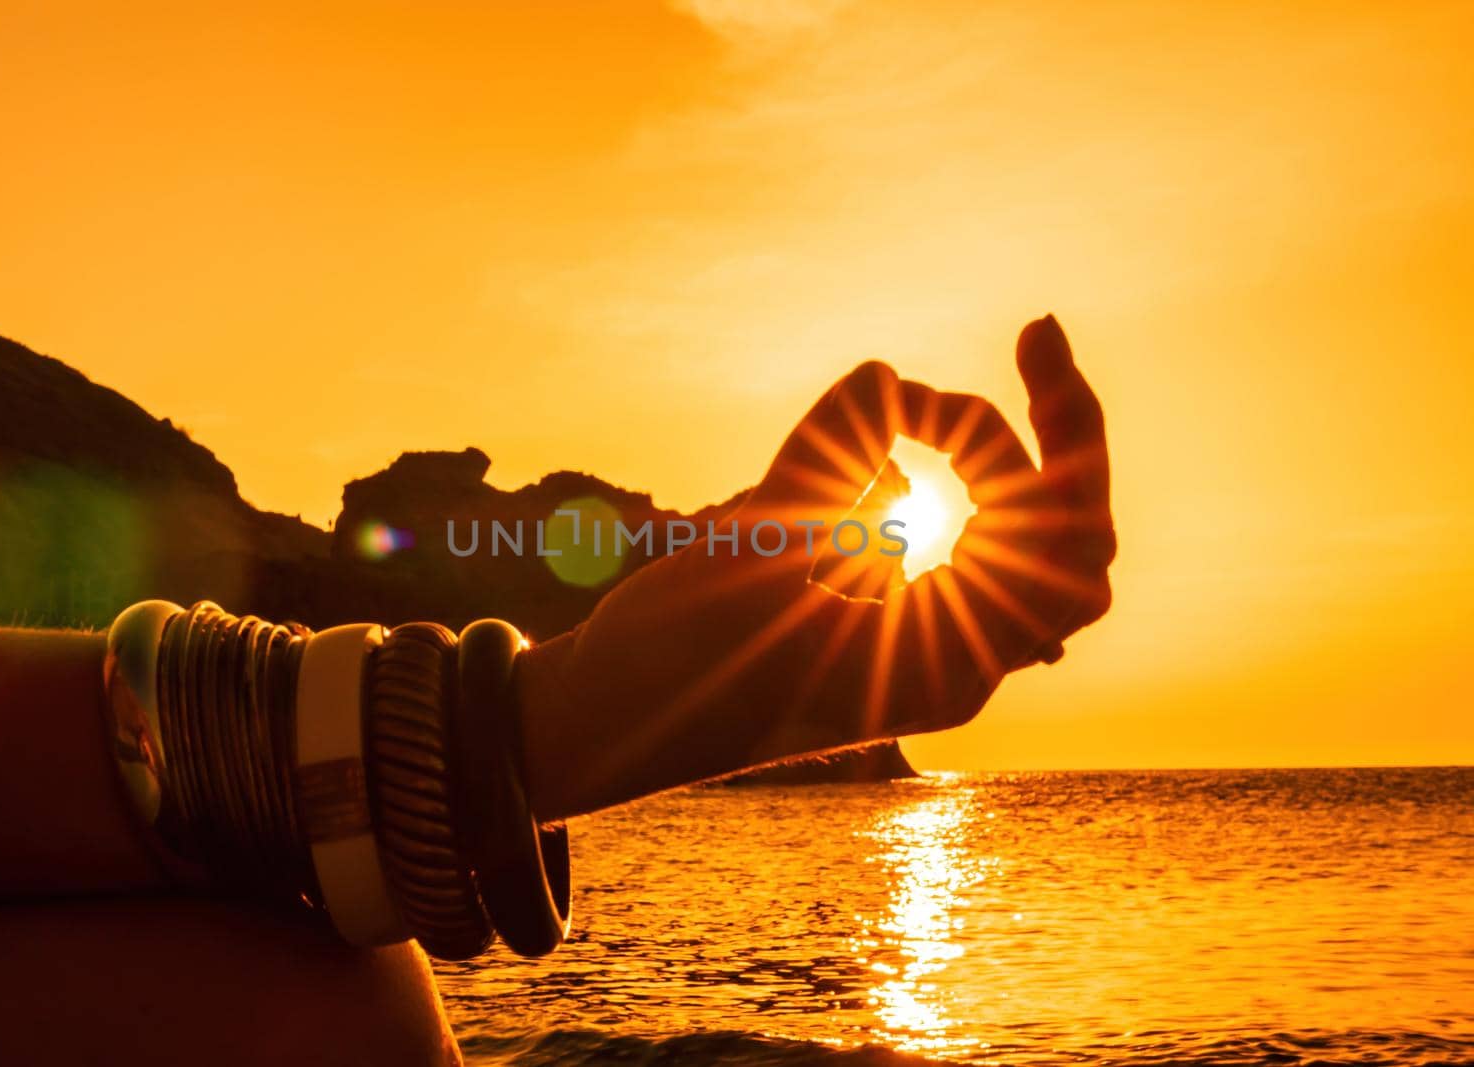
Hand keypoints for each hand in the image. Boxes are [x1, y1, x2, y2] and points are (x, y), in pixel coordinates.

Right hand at [518, 316, 1113, 818]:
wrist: (607, 722)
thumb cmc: (668, 659)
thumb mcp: (747, 546)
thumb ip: (824, 461)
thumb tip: (886, 374)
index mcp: (948, 664)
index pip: (1074, 545)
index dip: (1076, 433)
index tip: (1033, 338)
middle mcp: (952, 660)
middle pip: (1067, 540)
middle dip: (1058, 435)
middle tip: (1032, 337)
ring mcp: (918, 645)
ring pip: (1013, 542)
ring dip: (989, 455)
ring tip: (910, 405)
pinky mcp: (877, 621)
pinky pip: (945, 543)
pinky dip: (938, 477)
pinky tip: (886, 433)